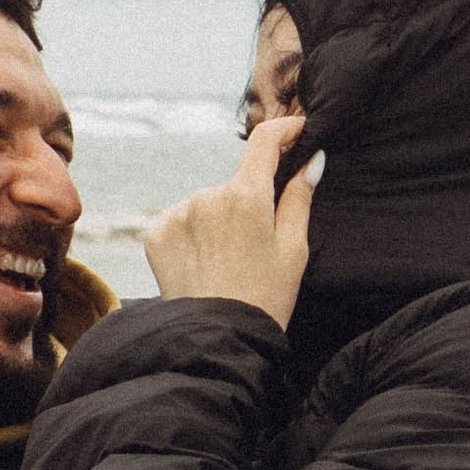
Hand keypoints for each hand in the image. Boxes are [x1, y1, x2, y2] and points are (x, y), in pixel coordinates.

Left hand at [143, 114, 315, 328]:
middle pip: (236, 183)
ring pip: (208, 203)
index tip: (296, 130)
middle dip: (250, 200)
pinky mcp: (157, 233)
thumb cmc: (265, 298)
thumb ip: (299, 197)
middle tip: (259, 243)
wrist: (217, 340)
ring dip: (219, 219)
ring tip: (229, 262)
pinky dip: (194, 235)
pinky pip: (182, 220)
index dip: (283, 129)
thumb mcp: (294, 249)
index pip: (264, 141)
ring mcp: (178, 214)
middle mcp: (208, 196)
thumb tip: (312, 158)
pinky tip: (205, 265)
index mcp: (246, 196)